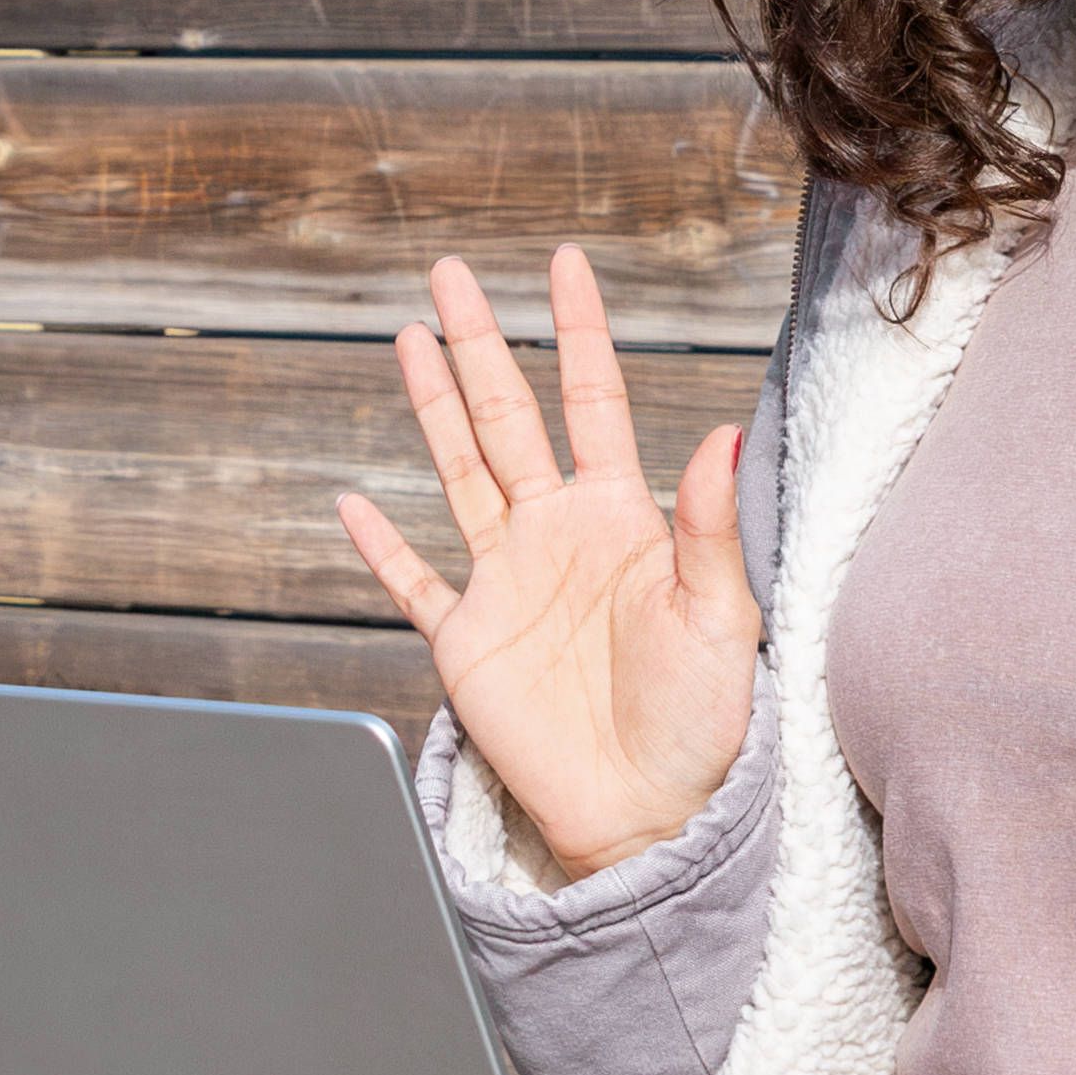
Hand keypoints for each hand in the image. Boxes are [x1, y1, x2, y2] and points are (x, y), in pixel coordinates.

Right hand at [332, 242, 760, 885]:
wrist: (653, 810)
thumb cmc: (707, 721)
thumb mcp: (721, 616)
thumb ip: (713, 527)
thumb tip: (723, 437)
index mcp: (624, 518)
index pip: (594, 401)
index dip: (580, 332)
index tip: (565, 264)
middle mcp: (558, 534)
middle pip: (508, 416)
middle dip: (480, 343)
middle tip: (451, 273)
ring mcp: (507, 582)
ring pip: (459, 472)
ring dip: (432, 408)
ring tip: (410, 338)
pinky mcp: (467, 640)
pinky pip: (413, 581)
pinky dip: (380, 545)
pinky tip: (352, 502)